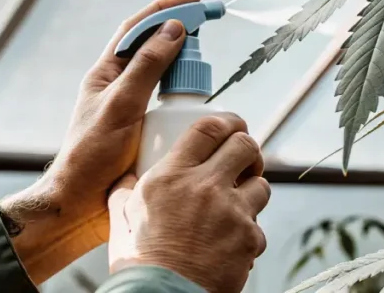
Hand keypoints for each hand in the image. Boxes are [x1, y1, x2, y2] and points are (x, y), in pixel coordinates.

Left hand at [0, 0, 199, 282]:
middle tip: (209, 34)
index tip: (197, 1)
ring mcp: (132, 109)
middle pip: (156, 50)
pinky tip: (201, 112)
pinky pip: (171, 107)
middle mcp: (120, 87)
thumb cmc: (90, 157)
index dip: (166, 9)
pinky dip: (188, 103)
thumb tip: (173, 29)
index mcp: (107, 74)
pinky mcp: (144, 131)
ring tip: (206, 76)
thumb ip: (147, 67)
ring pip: (166, 79)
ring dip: (187, 72)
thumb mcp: (121, 106)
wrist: (79, 206)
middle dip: (182, 37)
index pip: (138, 28)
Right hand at [108, 114, 269, 292]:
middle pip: (246, 145)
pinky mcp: (249, 238)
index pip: (209, 128)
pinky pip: (257, 226)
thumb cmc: (138, 263)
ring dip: (252, 191)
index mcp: (172, 176)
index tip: (232, 126)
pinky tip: (231, 242)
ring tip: (237, 203)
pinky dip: (247, 232)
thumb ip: (125, 193)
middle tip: (242, 160)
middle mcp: (206, 187)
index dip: (227, 121)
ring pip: (261, 184)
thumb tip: (125, 179)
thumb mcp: (121, 220)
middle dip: (248, 149)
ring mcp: (232, 212)